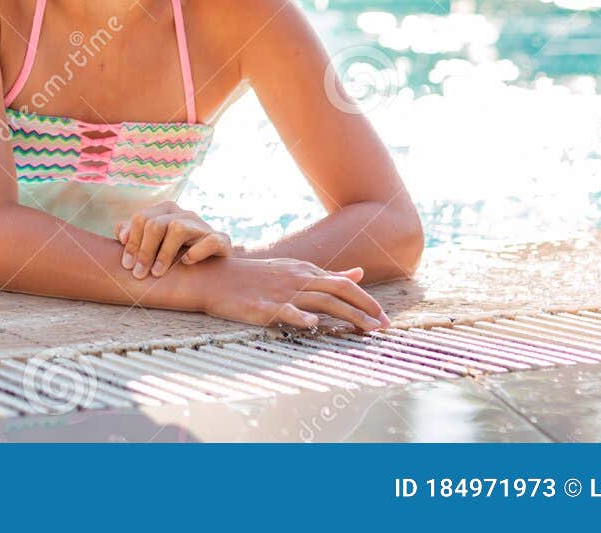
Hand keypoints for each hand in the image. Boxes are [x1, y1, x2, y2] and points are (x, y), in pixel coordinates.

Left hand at [114, 201, 232, 278]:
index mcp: (164, 211)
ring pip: (177, 228)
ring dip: (164, 253)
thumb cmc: (177, 252)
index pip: (141, 218)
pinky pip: (210, 241)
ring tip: (157, 273)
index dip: (131, 242)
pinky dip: (197, 251)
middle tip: (139, 273)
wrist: (212, 264)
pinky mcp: (221, 239)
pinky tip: (187, 262)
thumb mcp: (153, 243)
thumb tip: (121, 235)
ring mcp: (202, 225)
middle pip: (155, 224)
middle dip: (144, 251)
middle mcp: (183, 214)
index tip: (127, 265)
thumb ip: (134, 236)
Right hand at [186, 255, 391, 331]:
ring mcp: (280, 292)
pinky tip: (313, 325)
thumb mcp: (293, 270)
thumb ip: (328, 275)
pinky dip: (299, 317)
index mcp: (305, 271)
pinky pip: (284, 311)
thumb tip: (359, 274)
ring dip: (347, 316)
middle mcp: (297, 279)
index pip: (344, 285)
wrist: (214, 278)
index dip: (367, 301)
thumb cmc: (254, 277)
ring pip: (320, 302)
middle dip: (366, 309)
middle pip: (339, 292)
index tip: (385, 318)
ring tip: (367, 330)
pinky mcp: (263, 307)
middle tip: (386, 327)